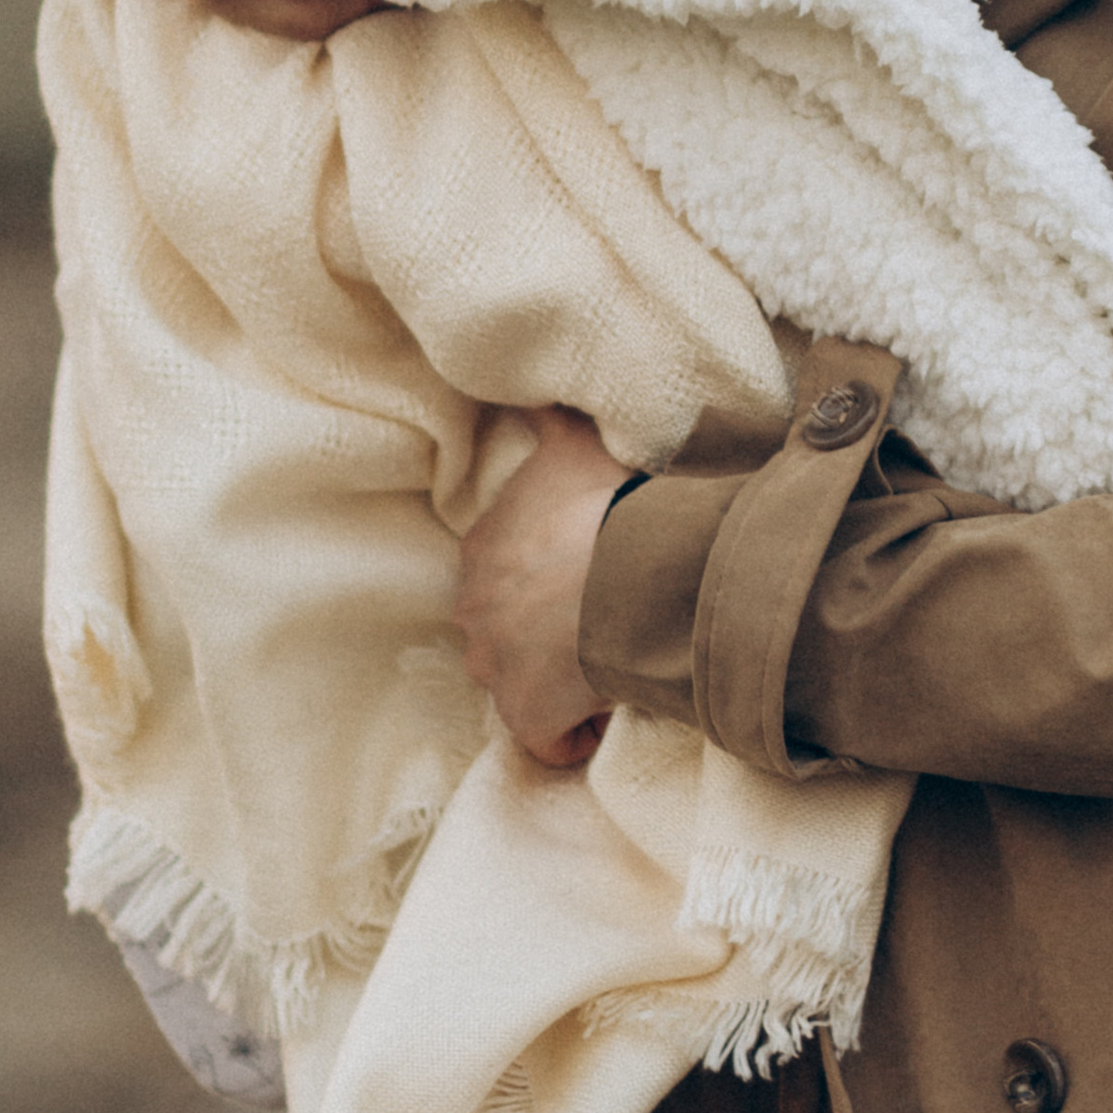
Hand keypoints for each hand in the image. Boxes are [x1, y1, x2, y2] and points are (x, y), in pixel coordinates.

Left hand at [455, 407, 628, 770]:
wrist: (638, 569)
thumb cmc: (609, 502)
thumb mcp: (575, 440)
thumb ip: (546, 411)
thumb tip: (528, 371)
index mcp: (479, 552)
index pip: (498, 576)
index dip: (544, 582)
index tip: (585, 577)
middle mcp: (474, 613)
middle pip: (502, 634)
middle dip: (543, 635)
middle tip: (599, 620)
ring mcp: (497, 671)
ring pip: (520, 686)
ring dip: (557, 683)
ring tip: (606, 662)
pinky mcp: (527, 718)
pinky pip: (547, 741)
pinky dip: (573, 735)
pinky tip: (606, 710)